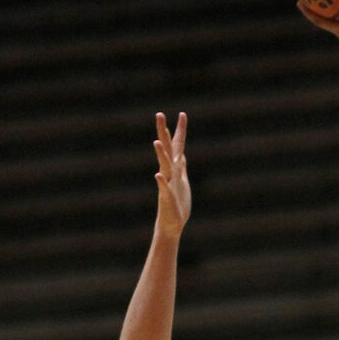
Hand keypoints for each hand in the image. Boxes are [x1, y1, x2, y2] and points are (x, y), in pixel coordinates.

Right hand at [153, 111, 190, 237]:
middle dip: (163, 132)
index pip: (177, 145)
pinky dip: (161, 182)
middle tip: (159, 114)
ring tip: (155, 142)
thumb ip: (180, 167)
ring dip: (160, 155)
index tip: (183, 114)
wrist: (172, 225)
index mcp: (175, 169)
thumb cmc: (177, 204)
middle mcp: (169, 173)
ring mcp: (167, 184)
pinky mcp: (167, 198)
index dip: (180, 130)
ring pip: (164, 166)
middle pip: (166, 149)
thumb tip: (181, 154)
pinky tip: (158, 175)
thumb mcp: (182, 182)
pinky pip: (163, 189)